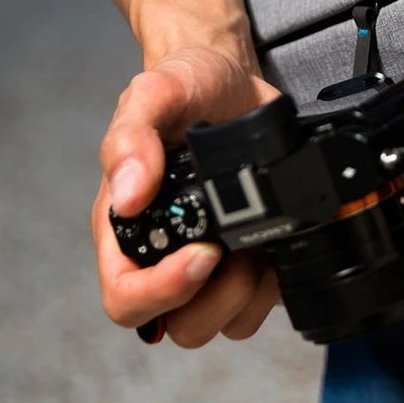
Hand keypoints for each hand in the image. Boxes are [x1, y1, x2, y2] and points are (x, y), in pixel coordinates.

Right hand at [93, 44, 283, 346]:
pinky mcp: (250, 257)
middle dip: (214, 297)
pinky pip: (258, 305)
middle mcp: (164, 254)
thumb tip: (129, 196)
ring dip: (246, 294)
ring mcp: (209, 262)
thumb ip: (130, 138)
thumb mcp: (154, 94)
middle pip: (177, 324)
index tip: (203, 253)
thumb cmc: (185, 87)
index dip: (162, 293)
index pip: (126, 299)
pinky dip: (274, 286)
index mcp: (127, 229)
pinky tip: (277, 242)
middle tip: (236, 248)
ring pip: (220, 323)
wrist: (233, 78)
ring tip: (258, 245)